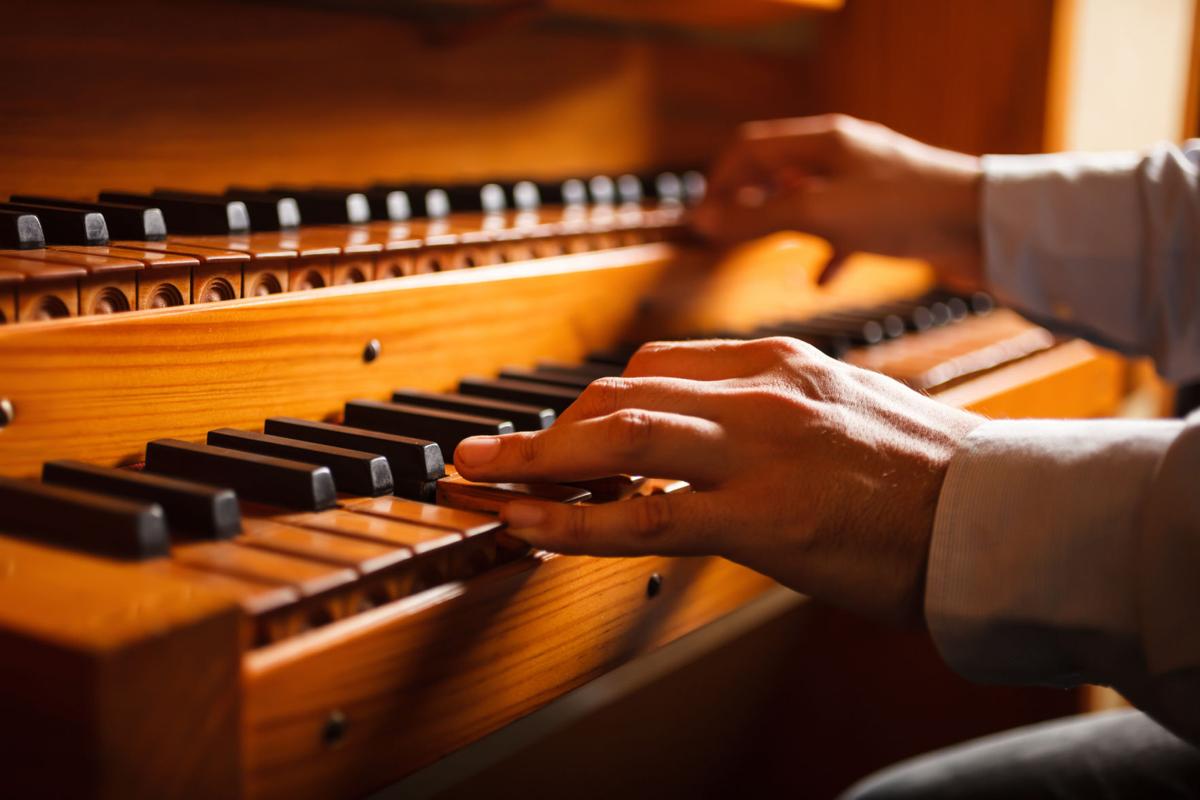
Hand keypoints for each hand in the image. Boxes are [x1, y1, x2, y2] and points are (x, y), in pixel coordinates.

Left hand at [454, 338, 983, 624]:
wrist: (995, 516)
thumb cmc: (921, 473)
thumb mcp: (840, 408)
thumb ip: (768, 408)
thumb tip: (701, 432)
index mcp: (775, 364)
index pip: (654, 367)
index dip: (588, 406)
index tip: (555, 436)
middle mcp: (759, 393)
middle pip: (620, 392)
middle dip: (542, 429)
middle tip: (486, 456)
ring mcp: (759, 451)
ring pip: (618, 437)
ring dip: (533, 461)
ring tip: (475, 483)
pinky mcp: (764, 518)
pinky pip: (645, 515)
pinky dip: (574, 521)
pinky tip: (531, 530)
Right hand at [693, 114, 984, 290]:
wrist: (985, 226)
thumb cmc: (905, 209)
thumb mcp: (819, 213)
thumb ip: (758, 218)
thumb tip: (703, 223)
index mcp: (823, 142)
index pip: (751, 148)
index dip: (719, 182)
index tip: (702, 221)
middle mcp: (843, 156)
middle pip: (777, 172)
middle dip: (747, 202)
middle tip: (724, 237)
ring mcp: (867, 185)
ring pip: (807, 201)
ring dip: (781, 224)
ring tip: (764, 251)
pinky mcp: (890, 216)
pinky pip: (843, 231)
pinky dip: (824, 253)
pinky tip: (819, 281)